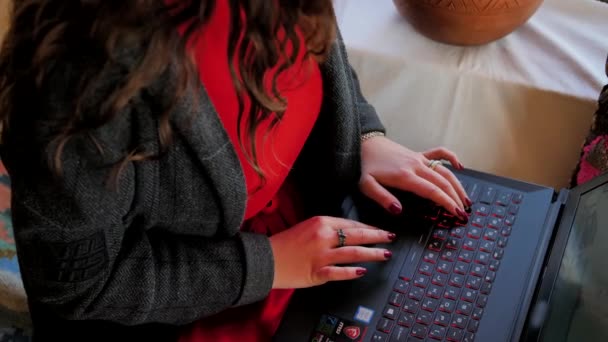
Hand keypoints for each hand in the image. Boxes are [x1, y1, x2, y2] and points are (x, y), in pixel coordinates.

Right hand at [269, 216, 395, 288]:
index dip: (368, 227)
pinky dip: (353, 272)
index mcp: (320, 222)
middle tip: (390, 238)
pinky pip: (340, 272)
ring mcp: (321, 255)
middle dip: (377, 236)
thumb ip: (326, 229)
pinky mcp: (317, 271)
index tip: (379, 230)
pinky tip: (363, 271)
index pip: (351, 223)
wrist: (267, 259)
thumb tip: (349, 233)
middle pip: (357, 235)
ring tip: (385, 254)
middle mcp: (323, 236)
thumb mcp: (306, 227)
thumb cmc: (284, 244)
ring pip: (354, 253)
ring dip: (373, 253)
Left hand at [359, 136, 470, 219]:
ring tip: (466, 200)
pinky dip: (451, 158)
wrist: (363, 143)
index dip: (447, 203)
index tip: (456, 214)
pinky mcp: (418, 154)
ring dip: (457, 185)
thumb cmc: (364, 166)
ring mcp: (419, 158)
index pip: (433, 191)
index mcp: (405, 176)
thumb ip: (382, 198)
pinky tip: (460, 166)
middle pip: (443, 182)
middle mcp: (416, 166)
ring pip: (445, 171)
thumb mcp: (367, 185)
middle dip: (456, 198)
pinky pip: (439, 153)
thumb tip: (398, 210)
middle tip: (464, 213)